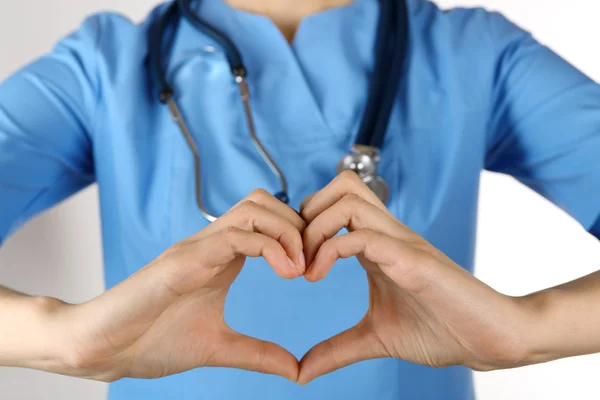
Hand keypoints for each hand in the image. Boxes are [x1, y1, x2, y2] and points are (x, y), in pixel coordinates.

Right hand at [51, 189, 305, 381]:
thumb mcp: (219, 348)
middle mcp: (210, 244)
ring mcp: (197, 248)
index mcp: (220, 258)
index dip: (297, 235)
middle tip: (312, 264)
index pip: (266, 219)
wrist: (102, 348)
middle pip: (263, 201)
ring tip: (300, 268)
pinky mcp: (184, 260)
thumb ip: (258, 354)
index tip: (314, 269)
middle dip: (297, 224)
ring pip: (253, 208)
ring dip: (286, 230)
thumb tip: (295, 370)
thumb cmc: (150, 342)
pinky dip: (269, 246)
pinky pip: (235, 235)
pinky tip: (285, 272)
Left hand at [297, 171, 529, 383]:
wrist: (490, 340)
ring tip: (307, 268)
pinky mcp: (412, 259)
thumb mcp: (375, 338)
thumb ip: (337, 349)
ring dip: (315, 228)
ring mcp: (401, 243)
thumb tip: (302, 371)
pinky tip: (318, 276)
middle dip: (307, 213)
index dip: (304, 224)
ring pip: (349, 199)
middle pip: (341, 185)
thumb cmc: (442, 332)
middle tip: (296, 256)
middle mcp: (388, 235)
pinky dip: (331, 249)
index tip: (291, 264)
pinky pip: (363, 235)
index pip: (335, 203)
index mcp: (377, 246)